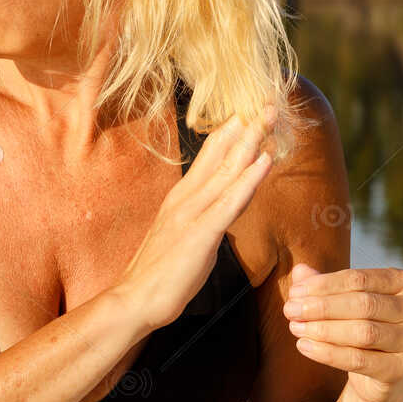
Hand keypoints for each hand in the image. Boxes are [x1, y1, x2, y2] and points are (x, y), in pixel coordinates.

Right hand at [111, 103, 278, 332]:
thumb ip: (201, 214)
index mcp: (182, 196)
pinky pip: (230, 202)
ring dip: (251, 142)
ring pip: (228, 171)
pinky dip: (249, 179)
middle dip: (246, 127)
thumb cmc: (160, 272)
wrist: (133, 299)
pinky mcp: (200, 234)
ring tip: (269, 118)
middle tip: (266, 102)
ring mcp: (192, 214)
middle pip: (222, 155)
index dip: (232, 132)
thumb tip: (220, 204)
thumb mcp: (183, 234)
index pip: (211, 155)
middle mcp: (186, 197)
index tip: (252, 110)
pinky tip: (264, 161)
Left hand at [283, 265, 402, 401]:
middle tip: (290, 310)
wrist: (378, 371)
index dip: (324, 285)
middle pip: (363, 304)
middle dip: (322, 307)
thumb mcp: (343, 300)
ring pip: (363, 332)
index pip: (359, 279)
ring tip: (295, 327)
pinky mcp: (401, 370)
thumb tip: (300, 271)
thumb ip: (323, 284)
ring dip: (323, 329)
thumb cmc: (360, 324)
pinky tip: (304, 346)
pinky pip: (359, 360)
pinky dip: (328, 353)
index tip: (295, 292)